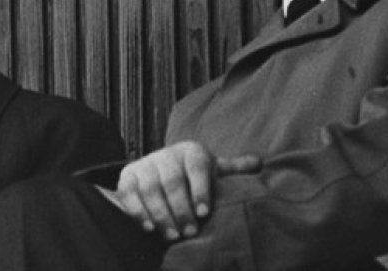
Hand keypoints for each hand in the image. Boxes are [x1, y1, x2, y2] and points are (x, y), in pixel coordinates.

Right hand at [111, 141, 260, 241]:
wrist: (158, 168)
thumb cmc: (193, 175)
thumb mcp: (213, 169)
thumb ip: (233, 169)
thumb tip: (259, 162)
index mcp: (191, 152)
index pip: (196, 167)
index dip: (200, 189)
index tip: (204, 212)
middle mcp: (166, 155)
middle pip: (172, 180)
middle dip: (180, 208)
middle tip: (190, 231)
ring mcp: (145, 164)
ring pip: (151, 188)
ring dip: (161, 214)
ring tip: (173, 235)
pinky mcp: (127, 176)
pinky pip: (129, 192)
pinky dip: (138, 210)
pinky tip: (149, 227)